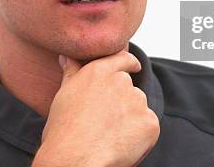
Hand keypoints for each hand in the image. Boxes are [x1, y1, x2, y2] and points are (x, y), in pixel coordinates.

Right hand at [32, 50, 159, 166]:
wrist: (75, 158)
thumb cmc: (64, 130)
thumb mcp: (65, 94)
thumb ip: (72, 72)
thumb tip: (67, 56)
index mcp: (99, 71)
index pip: (123, 58)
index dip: (130, 63)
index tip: (135, 67)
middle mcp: (121, 81)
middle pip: (130, 89)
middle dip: (124, 102)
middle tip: (107, 122)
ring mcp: (137, 101)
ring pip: (138, 109)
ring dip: (131, 119)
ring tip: (110, 136)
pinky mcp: (149, 122)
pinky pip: (148, 127)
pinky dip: (140, 136)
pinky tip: (122, 145)